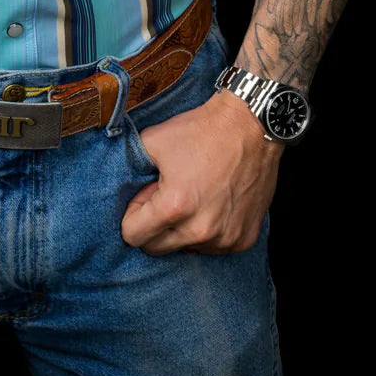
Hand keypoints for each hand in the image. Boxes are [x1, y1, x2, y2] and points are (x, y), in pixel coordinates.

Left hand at [121, 89, 283, 254]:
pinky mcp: (244, 239)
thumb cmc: (202, 131)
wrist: (250, 126)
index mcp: (175, 207)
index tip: (145, 196)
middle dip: (153, 226)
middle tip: (165, 195)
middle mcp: (201, 230)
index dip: (133, 214)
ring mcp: (225, 238)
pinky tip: (213, 203)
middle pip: (156, 249)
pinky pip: (213, 247)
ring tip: (192, 195)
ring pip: (185, 248)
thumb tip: (126, 192)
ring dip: (181, 230)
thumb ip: (131, 168)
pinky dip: (208, 231)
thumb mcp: (154, 140)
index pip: (133, 236)